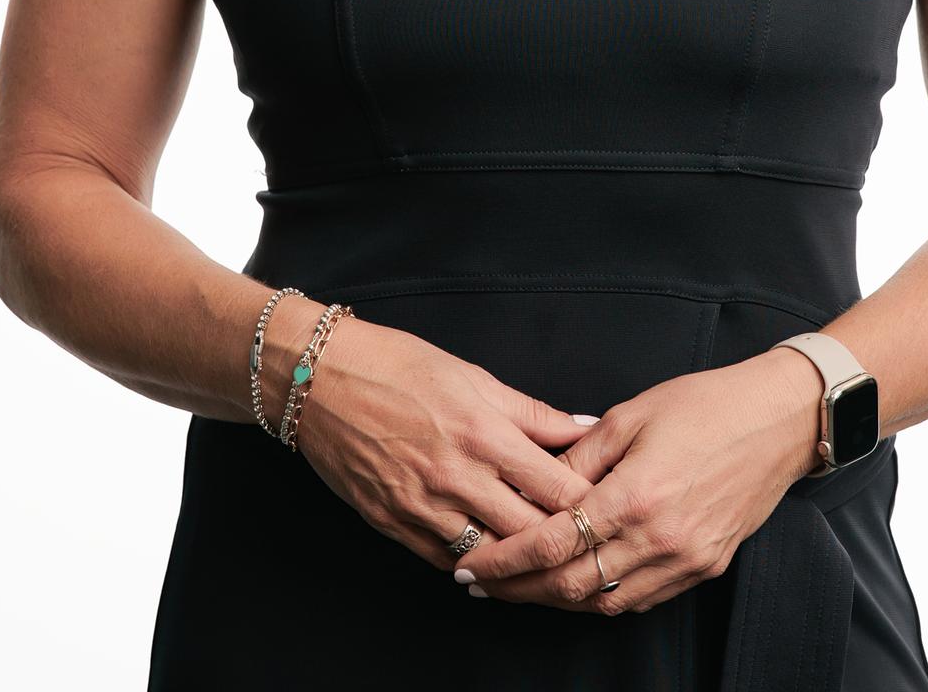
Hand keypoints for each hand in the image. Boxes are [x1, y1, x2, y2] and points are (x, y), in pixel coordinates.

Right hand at [292, 314, 605, 573]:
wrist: (318, 378)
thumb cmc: (397, 364)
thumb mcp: (472, 375)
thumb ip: (531, 412)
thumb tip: (583, 427)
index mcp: (483, 432)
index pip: (556, 487)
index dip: (589, 503)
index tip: (608, 506)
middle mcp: (456, 475)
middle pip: (530, 530)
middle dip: (563, 539)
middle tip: (587, 541)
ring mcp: (421, 505)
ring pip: (491, 555)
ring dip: (519, 559)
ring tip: (545, 558)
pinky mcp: (392, 523)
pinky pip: (446, 559)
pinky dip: (474, 562)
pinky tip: (493, 557)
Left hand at [446, 347, 822, 614]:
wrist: (777, 421)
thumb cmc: (704, 404)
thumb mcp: (630, 414)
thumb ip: (578, 455)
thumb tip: (536, 481)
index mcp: (635, 495)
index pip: (553, 543)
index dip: (506, 559)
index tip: (473, 565)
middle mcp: (659, 539)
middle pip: (571, 585)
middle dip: (519, 589)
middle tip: (482, 583)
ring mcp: (684, 559)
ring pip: (605, 601)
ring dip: (557, 598)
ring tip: (520, 585)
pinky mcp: (704, 567)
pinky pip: (641, 598)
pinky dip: (602, 595)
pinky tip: (577, 582)